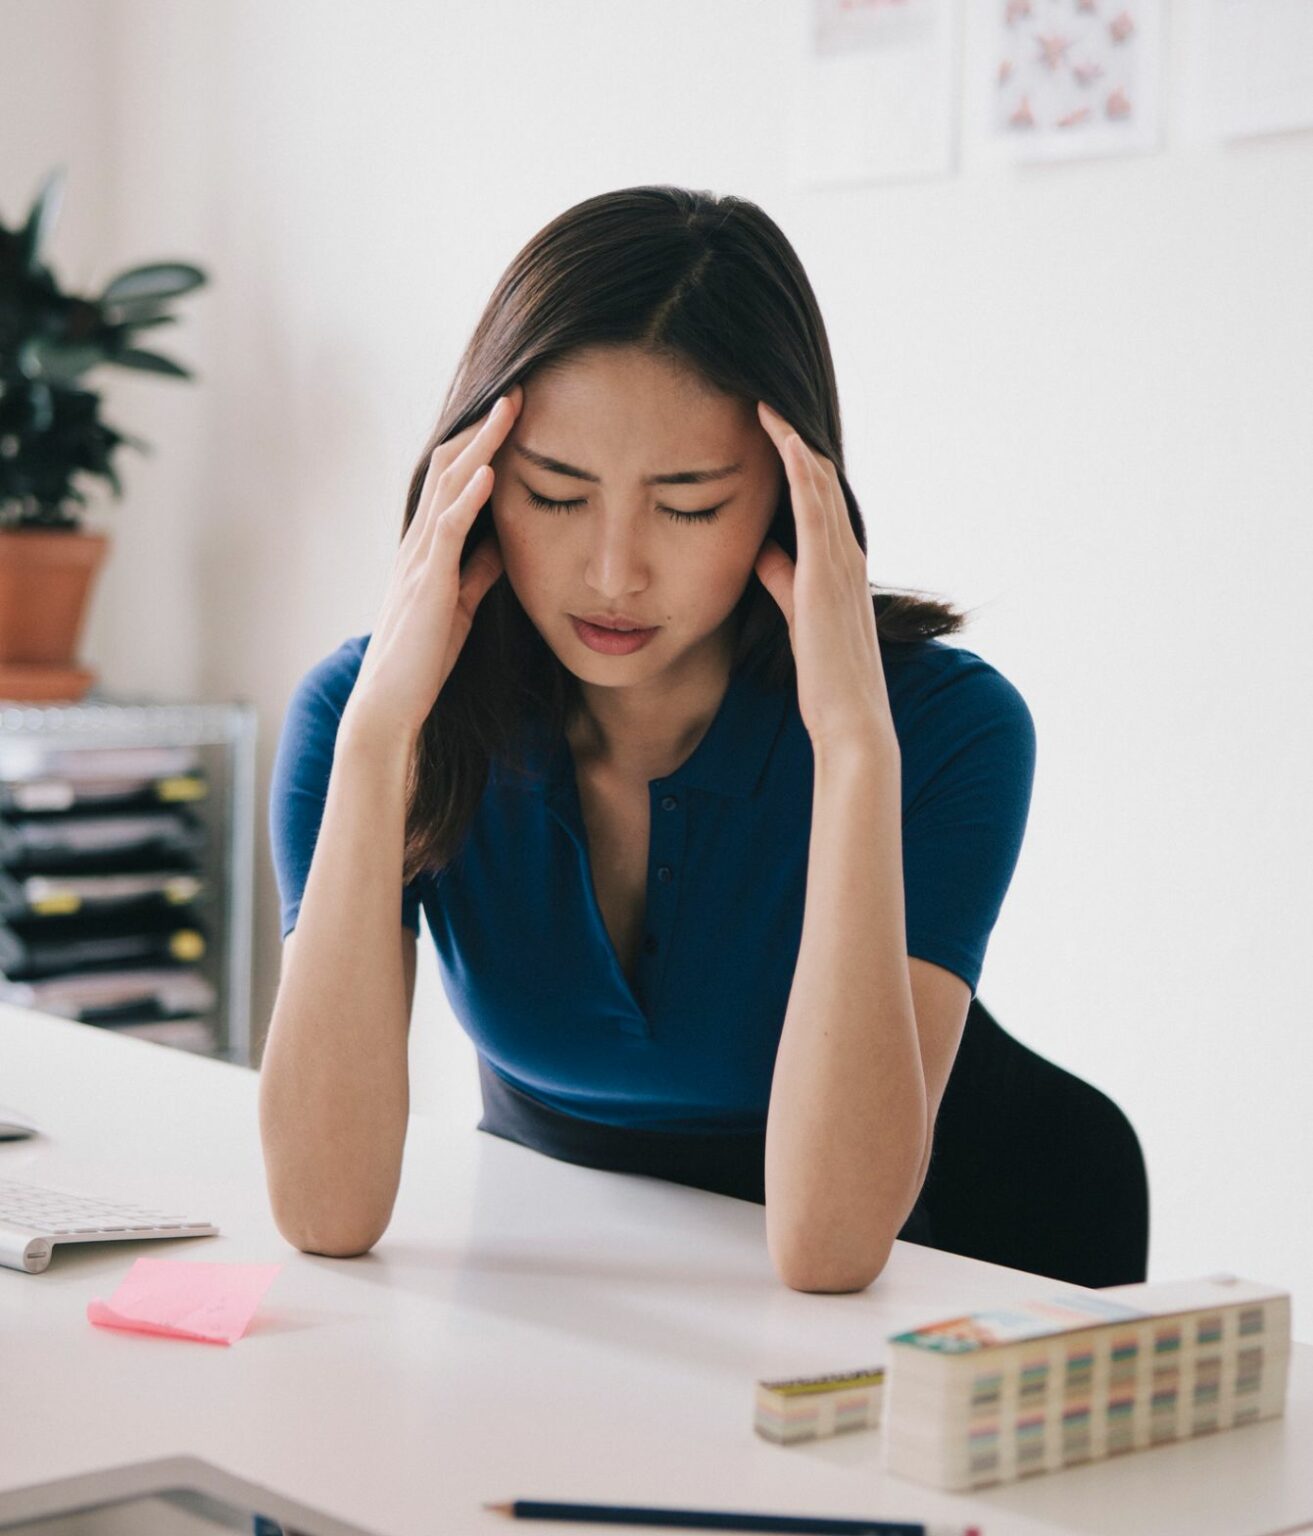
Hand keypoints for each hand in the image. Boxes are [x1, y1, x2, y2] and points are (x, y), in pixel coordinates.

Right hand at [343, 384, 522, 744]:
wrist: (389, 703)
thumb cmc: (423, 659)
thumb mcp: (460, 605)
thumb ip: (478, 571)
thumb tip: (503, 543)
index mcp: (426, 547)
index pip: (450, 480)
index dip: (479, 444)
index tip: (512, 414)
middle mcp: (418, 543)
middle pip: (447, 467)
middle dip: (483, 428)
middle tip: (517, 392)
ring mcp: (420, 560)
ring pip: (447, 487)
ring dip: (481, 446)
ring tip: (510, 410)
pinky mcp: (429, 584)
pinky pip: (449, 531)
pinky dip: (469, 498)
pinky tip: (490, 472)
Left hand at [753, 401, 894, 753]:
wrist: (851, 718)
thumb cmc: (825, 677)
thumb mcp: (797, 614)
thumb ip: (782, 579)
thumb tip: (762, 549)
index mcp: (839, 565)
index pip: (818, 499)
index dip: (796, 461)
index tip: (768, 428)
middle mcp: (846, 554)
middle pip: (821, 480)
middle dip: (794, 439)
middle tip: (765, 398)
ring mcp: (840, 561)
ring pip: (819, 483)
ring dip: (794, 441)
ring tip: (767, 402)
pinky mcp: (827, 572)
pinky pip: (815, 508)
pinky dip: (800, 469)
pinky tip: (783, 438)